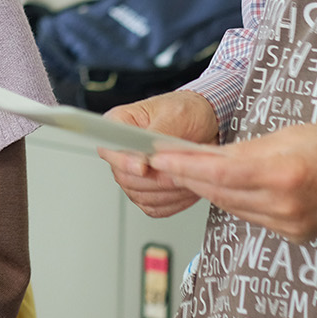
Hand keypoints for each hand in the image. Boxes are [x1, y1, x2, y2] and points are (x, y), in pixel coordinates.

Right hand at [98, 92, 217, 217]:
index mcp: (118, 125)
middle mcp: (121, 151)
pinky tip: (187, 189)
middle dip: (156, 179)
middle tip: (180, 172)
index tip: (143, 167)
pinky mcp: (147, 189)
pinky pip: (154, 206)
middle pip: (125, 177)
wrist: (207, 123)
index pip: (109, 150)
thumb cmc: (187, 111)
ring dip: (168, 192)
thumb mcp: (174, 114)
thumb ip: (157, 133)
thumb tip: (144, 154)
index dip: (124, 162)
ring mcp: (132, 173)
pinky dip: (173, 202)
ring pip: (140, 195)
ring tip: (189, 178)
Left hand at [146, 122, 316, 241]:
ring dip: (207, 189)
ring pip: (230, 206)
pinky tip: (224, 188)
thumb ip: (245, 149)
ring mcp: (290, 224)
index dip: (182, 165)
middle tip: (161, 162)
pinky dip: (234, 201)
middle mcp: (284, 204)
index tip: (157, 157)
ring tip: (185, 172)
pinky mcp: (295, 235)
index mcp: (283, 172)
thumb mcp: (289, 133)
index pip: (216, 172)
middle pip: (218, 192)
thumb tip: (204, 158)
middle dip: (186, 176)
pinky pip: (251, 217)